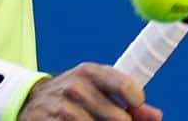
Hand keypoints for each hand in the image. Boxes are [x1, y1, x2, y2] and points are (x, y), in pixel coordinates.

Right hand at [18, 63, 162, 120]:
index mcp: (89, 71)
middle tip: (110, 118)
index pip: (127, 87)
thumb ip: (128, 99)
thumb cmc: (74, 93)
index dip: (136, 102)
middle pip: (120, 118)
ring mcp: (64, 111)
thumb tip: (156, 116)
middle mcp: (76, 88)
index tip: (134, 106)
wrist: (31, 102)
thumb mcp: (97, 86)